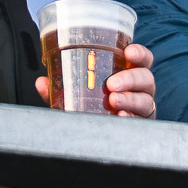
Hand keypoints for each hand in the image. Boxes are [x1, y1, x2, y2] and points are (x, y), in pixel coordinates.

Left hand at [33, 43, 156, 116]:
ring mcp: (142, 108)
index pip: (142, 60)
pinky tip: (122, 117)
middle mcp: (139, 90)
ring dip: (130, 99)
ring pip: (146, 100)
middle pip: (146, 78)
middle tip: (112, 84)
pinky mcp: (141, 125)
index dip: (139, 54)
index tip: (128, 53)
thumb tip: (42, 82)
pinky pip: (141, 121)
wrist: (100, 134)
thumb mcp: (76, 94)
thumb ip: (62, 88)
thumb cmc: (94, 106)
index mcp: (128, 75)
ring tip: (114, 101)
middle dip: (131, 78)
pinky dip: (131, 118)